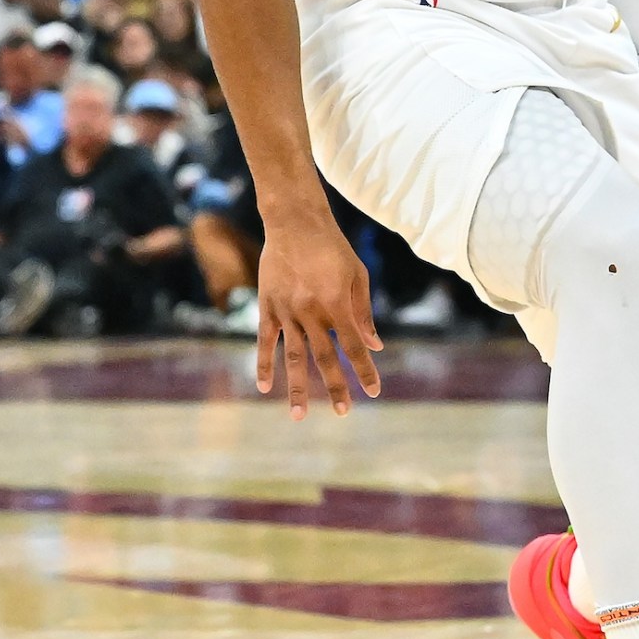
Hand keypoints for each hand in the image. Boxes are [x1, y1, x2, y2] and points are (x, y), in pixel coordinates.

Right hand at [252, 212, 383, 419]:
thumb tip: (374, 346)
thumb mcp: (357, 275)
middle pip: (326, 357)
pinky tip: (265, 387)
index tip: (373, 391)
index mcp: (337, 304)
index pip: (355, 346)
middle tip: (343, 412)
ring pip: (293, 357)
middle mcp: (311, 312)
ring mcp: (287, 311)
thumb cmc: (333, 247)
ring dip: (297, 387)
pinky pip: (265, 341)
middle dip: (336, 386)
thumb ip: (364, 312)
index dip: (365, 370)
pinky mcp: (267, 306)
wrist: (295, 222)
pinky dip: (264, 364)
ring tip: (299, 415)